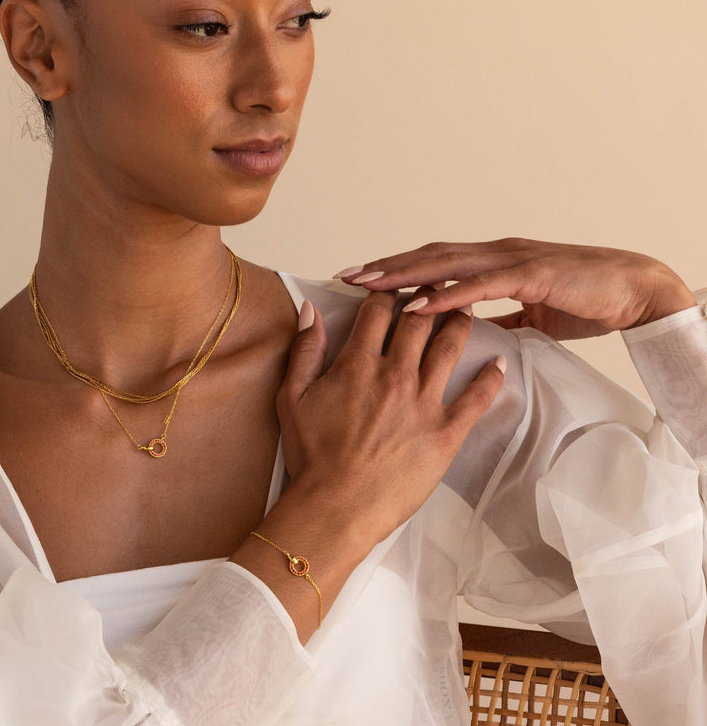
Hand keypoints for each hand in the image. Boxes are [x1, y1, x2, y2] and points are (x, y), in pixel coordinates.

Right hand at [276, 290, 504, 551]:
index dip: (388, 292)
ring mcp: (424, 403)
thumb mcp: (292, 397)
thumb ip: (305, 349)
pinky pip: (476, 398)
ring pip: (449, 348)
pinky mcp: (446, 432)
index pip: (379, 311)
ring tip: (468, 307)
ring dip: (459, 322)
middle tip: (438, 285)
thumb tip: (311, 309)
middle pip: (418, 321)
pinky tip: (499, 363)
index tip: (395, 285)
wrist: (337, 507)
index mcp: (357, 364)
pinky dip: (491, 378)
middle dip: (429, 296)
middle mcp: (395, 375)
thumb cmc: (312, 456)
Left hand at [334, 238, 695, 338]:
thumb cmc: (587, 298)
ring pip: (444, 264)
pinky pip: (479, 286)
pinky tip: (418, 304)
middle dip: (384, 267)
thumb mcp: (533, 311)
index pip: (432, 263)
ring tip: (367, 285)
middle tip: (344, 276)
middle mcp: (493, 255)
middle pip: (426, 257)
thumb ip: (502, 314)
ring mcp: (510, 261)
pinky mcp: (530, 275)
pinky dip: (445, 294)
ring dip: (402, 274)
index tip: (360, 280)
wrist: (636, 291)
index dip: (395, 269)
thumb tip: (474, 330)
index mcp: (491, 263)